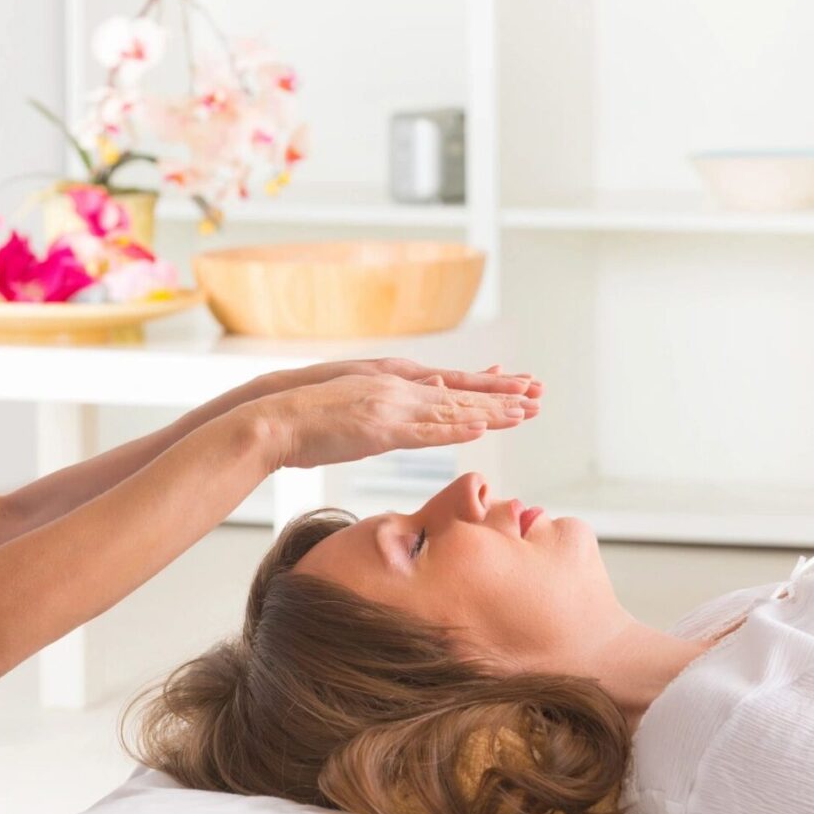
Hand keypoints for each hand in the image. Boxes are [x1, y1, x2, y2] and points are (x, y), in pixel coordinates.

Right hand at [197, 357, 540, 429]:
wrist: (274, 417)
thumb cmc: (306, 421)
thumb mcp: (351, 413)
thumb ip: (380, 416)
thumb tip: (397, 424)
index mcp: (389, 383)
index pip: (446, 384)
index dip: (482, 386)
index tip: (513, 384)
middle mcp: (396, 388)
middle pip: (458, 391)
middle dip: (501, 394)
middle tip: (539, 393)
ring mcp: (390, 406)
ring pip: (452, 409)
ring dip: (491, 411)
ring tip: (527, 411)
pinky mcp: (380, 427)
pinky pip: (427, 430)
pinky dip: (457, 427)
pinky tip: (481, 428)